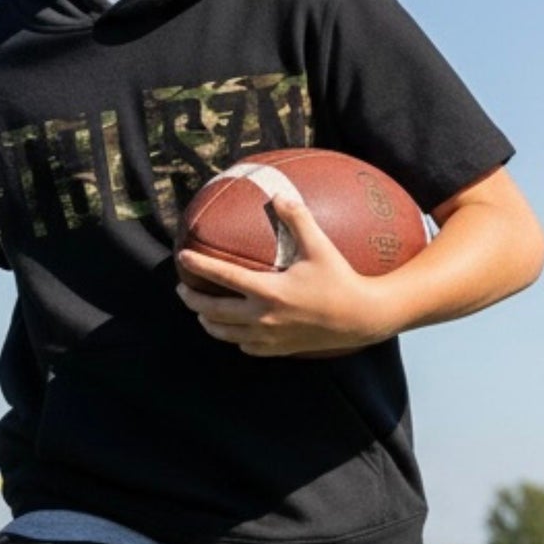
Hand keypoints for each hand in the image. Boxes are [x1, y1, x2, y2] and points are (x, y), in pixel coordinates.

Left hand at [175, 195, 392, 356]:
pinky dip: (233, 337)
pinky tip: (233, 330)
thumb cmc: (340, 280)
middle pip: (213, 311)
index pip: (222, 277)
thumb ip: (297, 218)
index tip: (182, 257)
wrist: (361, 318)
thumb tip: (278, 194)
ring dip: (207, 322)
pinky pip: (245, 346)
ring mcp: (269, 336)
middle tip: (182, 289)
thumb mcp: (319, 246)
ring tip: (201, 312)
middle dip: (192, 299)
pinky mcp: (278, 349)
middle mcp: (263, 317)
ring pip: (224, 333)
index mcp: (268, 291)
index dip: (199, 265)